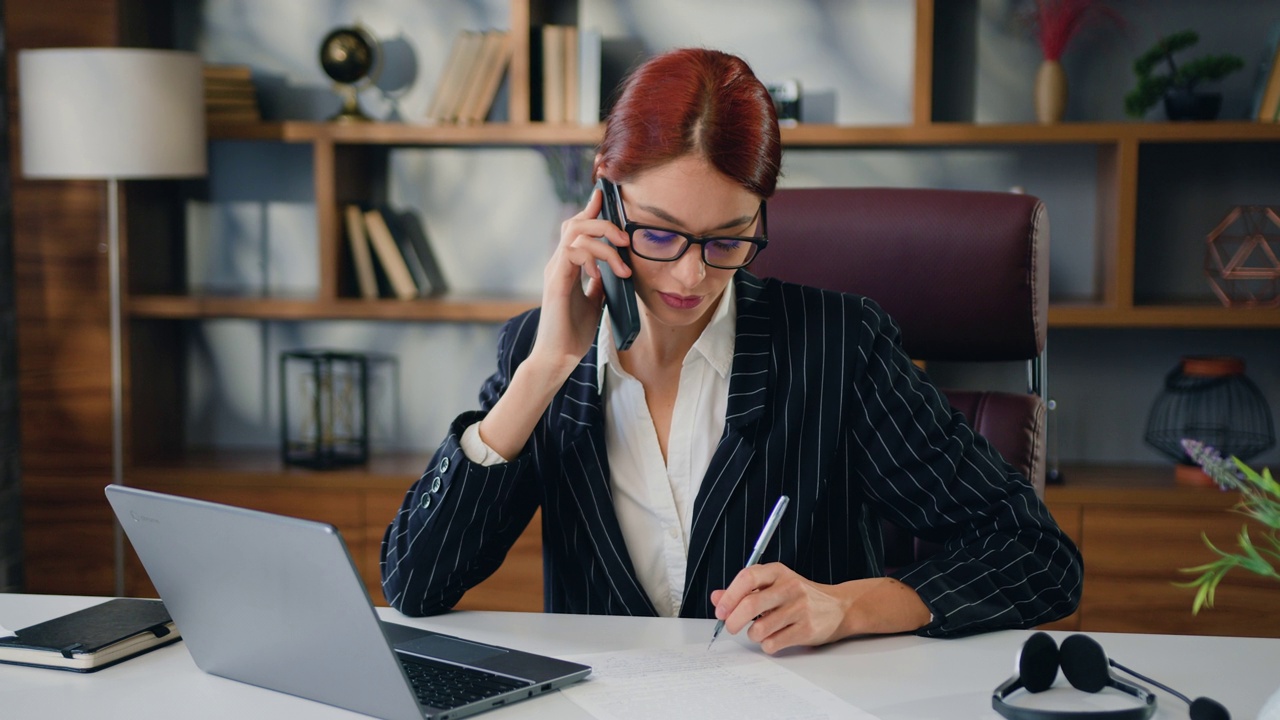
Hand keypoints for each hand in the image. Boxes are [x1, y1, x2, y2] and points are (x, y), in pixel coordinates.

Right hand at [471, 189, 633, 460]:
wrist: (559, 358)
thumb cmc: (573, 333)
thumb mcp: (595, 301)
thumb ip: (600, 282)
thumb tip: (615, 270)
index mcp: (567, 266)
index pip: (577, 229)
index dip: (592, 210)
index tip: (608, 196)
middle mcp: (558, 263)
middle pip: (574, 222)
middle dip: (602, 221)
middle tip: (625, 237)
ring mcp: (555, 271)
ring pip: (574, 232)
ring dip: (604, 239)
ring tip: (623, 257)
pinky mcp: (557, 282)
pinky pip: (572, 252)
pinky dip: (593, 255)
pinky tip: (604, 272)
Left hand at [710, 565, 930, 653]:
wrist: (839, 607)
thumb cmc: (800, 595)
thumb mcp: (773, 585)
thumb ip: (744, 591)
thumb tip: (716, 598)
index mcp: (777, 572)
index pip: (747, 578)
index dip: (729, 595)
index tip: (720, 610)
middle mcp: (789, 587)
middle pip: (751, 605)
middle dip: (733, 620)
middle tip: (730, 627)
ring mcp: (800, 608)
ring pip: (760, 628)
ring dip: (753, 635)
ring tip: (759, 631)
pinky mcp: (807, 629)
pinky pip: (774, 643)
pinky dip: (767, 645)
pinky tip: (774, 638)